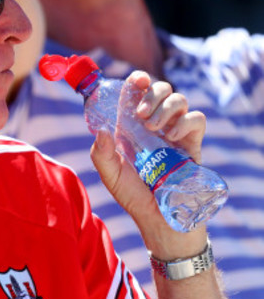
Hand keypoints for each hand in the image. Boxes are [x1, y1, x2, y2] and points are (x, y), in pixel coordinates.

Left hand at [90, 72, 205, 233]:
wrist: (160, 217)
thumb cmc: (133, 196)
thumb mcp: (110, 175)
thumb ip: (101, 154)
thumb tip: (102, 130)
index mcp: (133, 127)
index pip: (137, 93)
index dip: (138, 81)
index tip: (138, 81)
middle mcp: (154, 125)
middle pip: (161, 89)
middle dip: (152, 94)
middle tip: (141, 114)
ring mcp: (175, 132)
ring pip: (179, 100)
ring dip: (166, 107)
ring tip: (154, 128)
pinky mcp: (193, 143)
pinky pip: (196, 119)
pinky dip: (186, 121)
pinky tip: (172, 135)